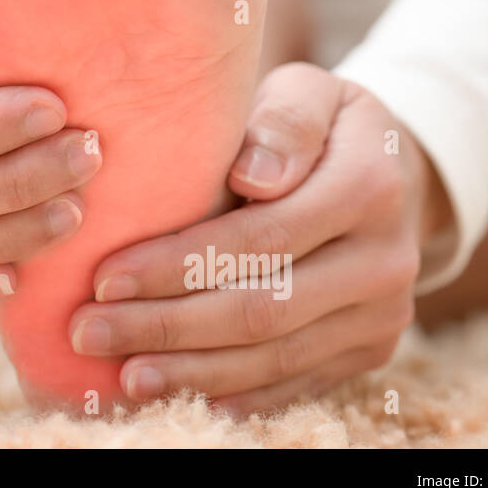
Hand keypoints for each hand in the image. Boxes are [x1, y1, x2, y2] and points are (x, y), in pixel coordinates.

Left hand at [70, 62, 452, 415]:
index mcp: (368, 187)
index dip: (178, 264)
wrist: (397, 172)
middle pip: (262, 308)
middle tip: (90, 331)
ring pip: (274, 357)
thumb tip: (254, 177)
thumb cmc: (322, 124)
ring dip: (190, 370)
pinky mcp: (371, 350)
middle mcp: (385, 260)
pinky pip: (294, 383)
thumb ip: (284, 121)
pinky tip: (173, 394)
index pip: (259, 238)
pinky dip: (231, 394)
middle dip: (167, 325)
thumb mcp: (310, 92)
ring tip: (120, 372)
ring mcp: (382, 315)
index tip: (105, 277)